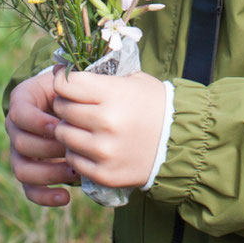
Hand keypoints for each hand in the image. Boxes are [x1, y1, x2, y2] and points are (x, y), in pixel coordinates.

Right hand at [6, 70, 79, 207]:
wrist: (80, 108)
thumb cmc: (78, 91)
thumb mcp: (74, 81)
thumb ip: (72, 80)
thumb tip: (67, 72)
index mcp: (23, 101)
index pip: (19, 113)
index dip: (36, 121)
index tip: (58, 125)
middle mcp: (16, 127)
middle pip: (21, 143)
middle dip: (48, 148)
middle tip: (74, 148)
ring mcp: (20, 152)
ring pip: (22, 169)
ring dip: (49, 173)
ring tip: (74, 171)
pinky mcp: (30, 172)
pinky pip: (29, 190)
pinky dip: (45, 196)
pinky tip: (66, 197)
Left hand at [51, 68, 168, 189]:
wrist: (181, 141)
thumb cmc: (154, 105)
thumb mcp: (133, 80)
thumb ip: (100, 75)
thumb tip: (64, 68)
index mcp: (114, 94)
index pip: (66, 84)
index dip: (62, 80)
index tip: (65, 81)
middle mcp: (107, 122)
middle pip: (62, 109)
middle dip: (66, 104)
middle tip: (77, 105)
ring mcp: (105, 151)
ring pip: (63, 134)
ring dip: (69, 129)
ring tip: (84, 127)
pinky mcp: (104, 174)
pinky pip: (73, 159)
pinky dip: (78, 152)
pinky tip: (92, 146)